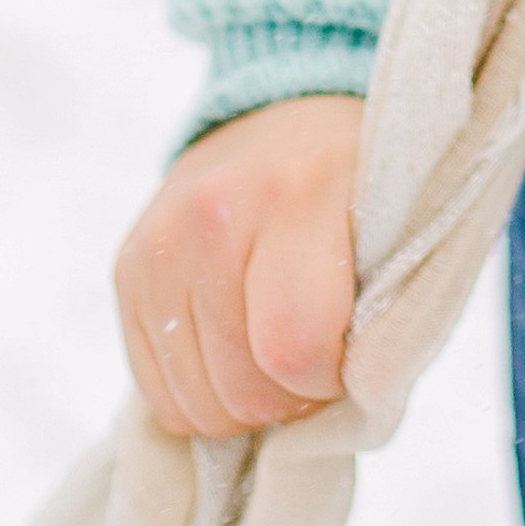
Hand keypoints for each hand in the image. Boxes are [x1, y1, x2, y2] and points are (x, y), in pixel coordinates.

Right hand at [113, 95, 365, 437]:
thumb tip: (342, 409)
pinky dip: (202, 394)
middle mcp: (211, 212)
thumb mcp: (399, 230)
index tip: (348, 357)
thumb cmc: (366, 188)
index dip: (327, 382)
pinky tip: (235, 349)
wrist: (294, 115)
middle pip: (240, 390)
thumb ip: (380, 316)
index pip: (294, 349)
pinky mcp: (125, 270)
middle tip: (315, 356)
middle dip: (288, 398)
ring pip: (193, 404)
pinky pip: (157, 394)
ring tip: (275, 349)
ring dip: (243, 402)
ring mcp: (158, 242)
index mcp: (295, 193)